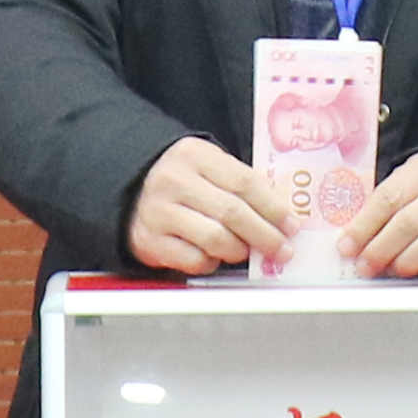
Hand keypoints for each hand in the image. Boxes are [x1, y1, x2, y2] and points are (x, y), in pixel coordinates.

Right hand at [129, 138, 284, 274]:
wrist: (126, 187)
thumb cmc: (178, 179)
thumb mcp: (206, 166)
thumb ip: (239, 183)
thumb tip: (281, 215)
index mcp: (195, 155)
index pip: (245, 182)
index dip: (274, 208)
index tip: (292, 225)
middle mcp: (175, 181)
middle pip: (233, 213)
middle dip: (265, 236)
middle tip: (282, 249)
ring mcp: (160, 212)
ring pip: (215, 239)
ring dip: (240, 250)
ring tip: (247, 251)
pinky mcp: (150, 241)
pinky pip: (194, 260)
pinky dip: (212, 262)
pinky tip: (215, 256)